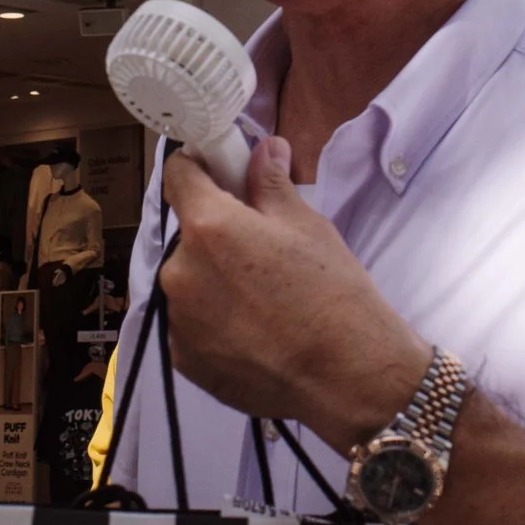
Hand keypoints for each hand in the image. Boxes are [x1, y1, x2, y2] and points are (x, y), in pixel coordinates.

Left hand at [158, 136, 431, 452]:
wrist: (345, 374)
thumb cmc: (331, 290)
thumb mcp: (306, 225)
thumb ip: (270, 183)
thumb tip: (263, 149)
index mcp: (208, 227)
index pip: (178, 175)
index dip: (200, 168)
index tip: (221, 175)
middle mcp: (180, 271)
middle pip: (188, 235)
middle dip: (216, 235)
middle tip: (260, 250)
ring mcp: (178, 320)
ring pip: (189, 281)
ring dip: (213, 280)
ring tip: (262, 300)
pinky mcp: (184, 360)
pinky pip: (191, 324)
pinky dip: (214, 322)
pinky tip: (254, 331)